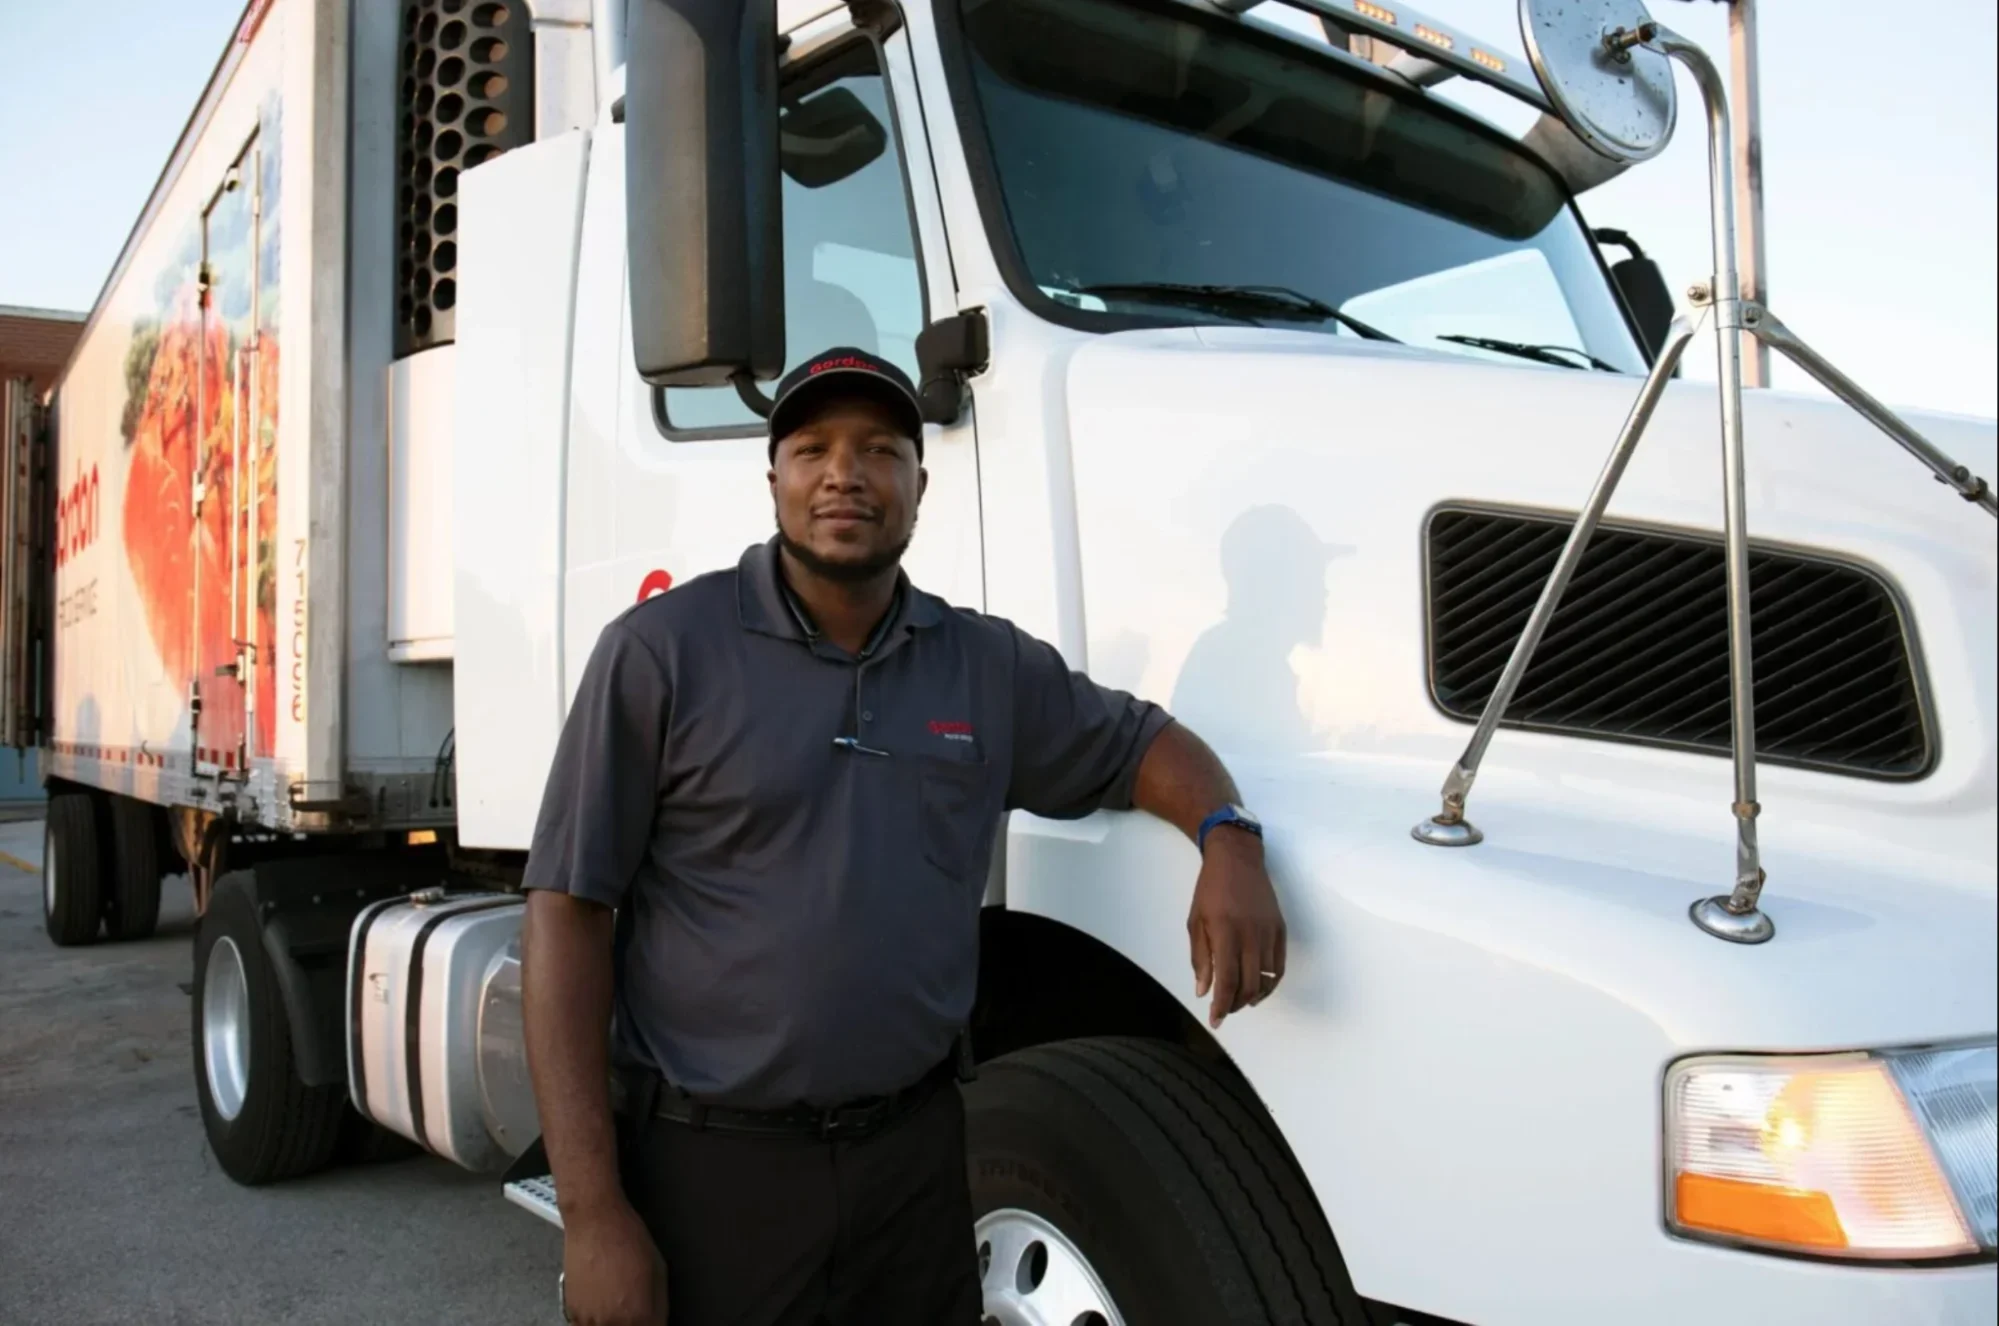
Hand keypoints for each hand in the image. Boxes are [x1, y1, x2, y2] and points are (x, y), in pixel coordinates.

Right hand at [561, 1200, 668, 1324]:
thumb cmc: (629, 1241)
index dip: (652, 1325)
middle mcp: (611, 1324)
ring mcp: (588, 1321)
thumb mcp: (659, 1273)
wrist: (595, 1223)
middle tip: (634, 1312)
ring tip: (617, 1306)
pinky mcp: (571, 1313)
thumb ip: (658, 1307)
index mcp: (638, 1316)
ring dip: (613, 1323)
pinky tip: (602, 1306)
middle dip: (633, 1324)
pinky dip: (595, 1321)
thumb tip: (657, 1321)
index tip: (650, 1319)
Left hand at [1187, 829, 1285, 1028]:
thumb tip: (1204, 991)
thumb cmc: (1210, 890)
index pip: (1228, 981)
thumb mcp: (1195, 922)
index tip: (1215, 1020)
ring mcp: (1269, 932)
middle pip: (1250, 985)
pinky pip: (1279, 965)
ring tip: (1240, 1001)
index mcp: (1226, 932)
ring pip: (1267, 979)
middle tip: (1224, 1010)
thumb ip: (1201, 958)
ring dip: (1254, 997)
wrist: (1237, 859)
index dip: (1222, 1005)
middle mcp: (1251, 935)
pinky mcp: (1281, 929)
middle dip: (1236, 1004)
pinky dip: (1271, 983)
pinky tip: (1259, 988)